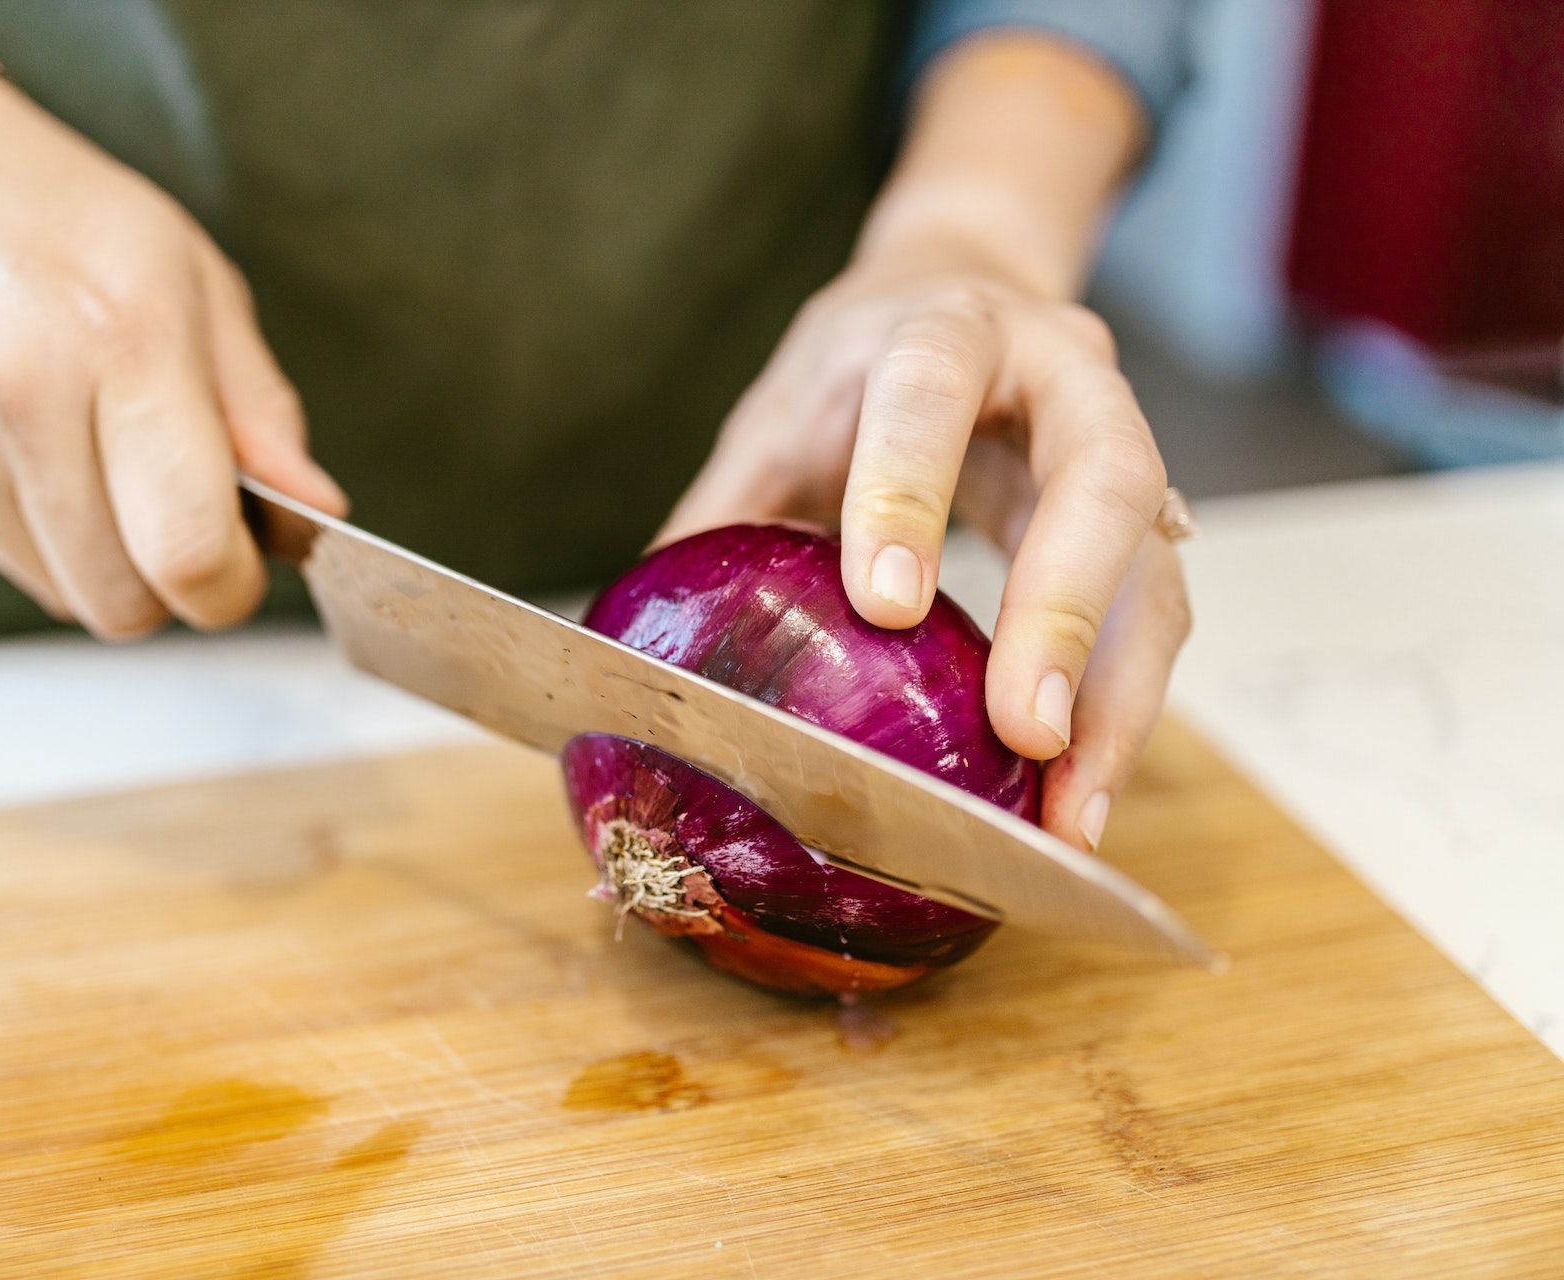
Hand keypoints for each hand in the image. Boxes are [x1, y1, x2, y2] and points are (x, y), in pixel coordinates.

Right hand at [0, 74, 344, 636]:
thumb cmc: (66, 222)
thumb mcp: (199, 286)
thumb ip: (261, 413)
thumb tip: (313, 510)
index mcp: (119, 341)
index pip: (187, 552)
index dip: (231, 586)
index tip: (242, 559)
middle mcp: (16, 396)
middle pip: (122, 603)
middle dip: (168, 581)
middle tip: (174, 509)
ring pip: (62, 595)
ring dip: (99, 558)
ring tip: (93, 457)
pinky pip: (0, 564)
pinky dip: (33, 534)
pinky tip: (27, 448)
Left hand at [659, 245, 1189, 850]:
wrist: (966, 288)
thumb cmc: (858, 367)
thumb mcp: (778, 415)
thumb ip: (723, 511)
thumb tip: (632, 645)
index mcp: (941, 329)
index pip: (927, 389)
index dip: (907, 493)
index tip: (883, 606)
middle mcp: (1060, 373)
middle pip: (1101, 476)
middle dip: (1065, 609)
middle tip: (1027, 732)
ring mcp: (1121, 443)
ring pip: (1153, 565)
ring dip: (1119, 696)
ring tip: (1073, 814)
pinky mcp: (1146, 522)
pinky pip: (1155, 617)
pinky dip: (1123, 711)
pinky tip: (1079, 798)